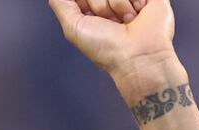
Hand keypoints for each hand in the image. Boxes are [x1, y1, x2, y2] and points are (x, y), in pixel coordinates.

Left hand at [48, 0, 177, 81]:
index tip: (92, 17)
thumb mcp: (73, 27)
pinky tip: (138, 13)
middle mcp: (111, 1)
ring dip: (117, 4)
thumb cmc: (105, 48)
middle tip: (109, 21)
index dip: (87, 3)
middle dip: (99, 4)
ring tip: (126, 20)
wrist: (137, 56)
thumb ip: (60, 3)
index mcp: (93, 8)